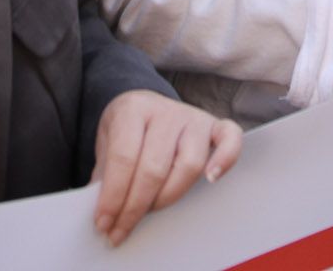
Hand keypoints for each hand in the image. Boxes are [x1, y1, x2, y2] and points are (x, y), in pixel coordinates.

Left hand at [91, 90, 240, 245]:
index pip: (123, 158)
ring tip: (149, 212)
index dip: (112, 195)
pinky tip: (211, 179)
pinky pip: (230, 139)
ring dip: (167, 197)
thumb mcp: (106, 143)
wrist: (144, 103)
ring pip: (189, 164)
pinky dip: (226, 159)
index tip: (103, 222)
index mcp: (132, 109)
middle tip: (120, 229)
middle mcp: (165, 111)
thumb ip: (104, 174)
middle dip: (134, 206)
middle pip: (154, 167)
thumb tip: (104, 213)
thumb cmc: (127, 130)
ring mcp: (192, 117)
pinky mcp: (214, 125)